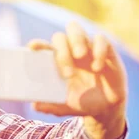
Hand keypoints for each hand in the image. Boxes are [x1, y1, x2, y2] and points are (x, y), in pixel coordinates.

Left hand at [28, 21, 126, 138]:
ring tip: (79, 56)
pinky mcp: (106, 51)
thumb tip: (35, 106)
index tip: (32, 48)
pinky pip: (102, 40)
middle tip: (67, 73)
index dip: (38, 45)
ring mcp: (87, 49)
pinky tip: (97, 67)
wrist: (105, 107)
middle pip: (60, 37)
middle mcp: (70, 53)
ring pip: (76, 30)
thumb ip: (50, 106)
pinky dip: (98, 50)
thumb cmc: (81, 102)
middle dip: (62, 51)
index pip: (45, 48)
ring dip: (76, 40)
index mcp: (57, 63)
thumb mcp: (64, 107)